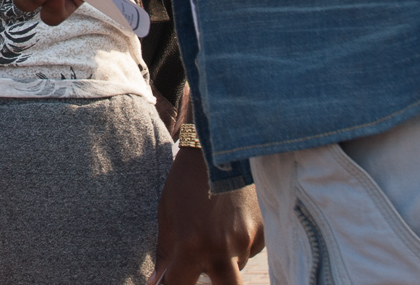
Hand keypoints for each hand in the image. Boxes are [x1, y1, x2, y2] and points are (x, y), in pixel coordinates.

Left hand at [151, 147, 263, 284]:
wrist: (220, 148)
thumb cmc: (186, 180)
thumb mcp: (168, 213)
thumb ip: (165, 252)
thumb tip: (156, 282)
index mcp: (192, 244)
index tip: (174, 281)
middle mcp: (221, 248)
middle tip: (204, 271)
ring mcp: (245, 241)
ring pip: (236, 268)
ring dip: (225, 260)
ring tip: (215, 228)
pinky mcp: (263, 232)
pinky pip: (249, 250)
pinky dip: (239, 243)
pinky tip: (231, 218)